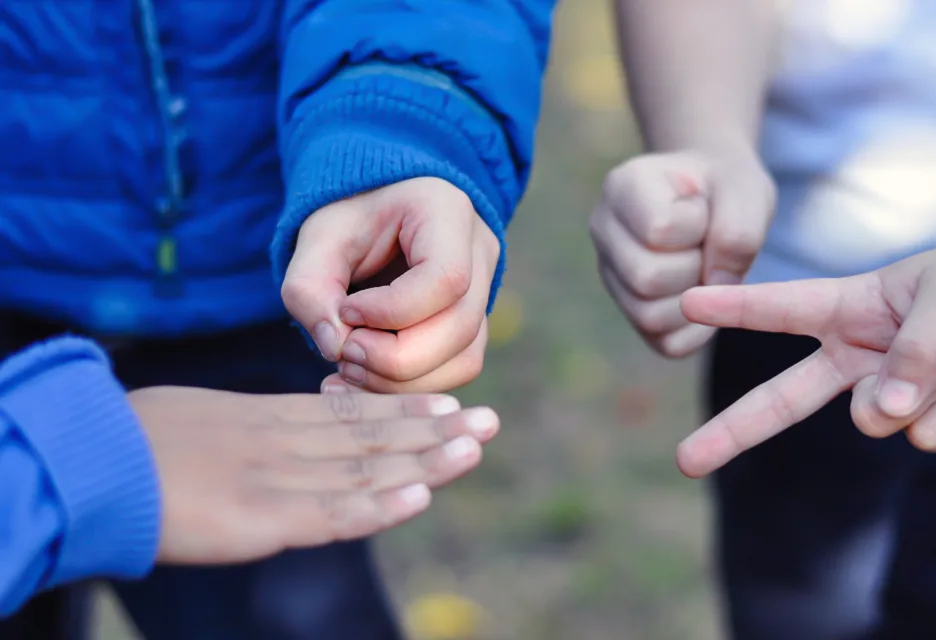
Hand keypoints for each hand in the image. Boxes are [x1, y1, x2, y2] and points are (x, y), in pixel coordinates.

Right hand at [132, 386, 498, 563]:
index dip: (406, 412)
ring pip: (367, 469)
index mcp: (270, 419)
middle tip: (491, 420)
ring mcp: (278, 478)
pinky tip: (422, 494)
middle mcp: (286, 442)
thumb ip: (251, 434)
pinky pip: (332, 514)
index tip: (452, 404)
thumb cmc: (134, 442)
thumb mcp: (206, 423)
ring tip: (476, 444)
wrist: (89, 460)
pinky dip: (380, 507)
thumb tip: (272, 439)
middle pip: (374, 436)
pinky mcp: (261, 519)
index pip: (353, 415)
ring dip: (427, 459)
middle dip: (436, 430)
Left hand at [282, 177, 498, 392]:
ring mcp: (485, 292)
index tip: (346, 311)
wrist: (375, 211)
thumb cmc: (348, 217)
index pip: (446, 278)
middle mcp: (480, 252)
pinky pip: (456, 369)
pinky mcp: (474, 325)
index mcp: (447, 213)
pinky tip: (368, 375)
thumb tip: (334, 348)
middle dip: (394, 358)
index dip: (391, 311)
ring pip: (464, 359)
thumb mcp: (317, 238)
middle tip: (343, 353)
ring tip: (350, 367)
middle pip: (461, 327)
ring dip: (402, 380)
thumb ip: (309, 287)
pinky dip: (411, 385)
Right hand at [590, 146, 774, 356]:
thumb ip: (737, 231)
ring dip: (697, 299)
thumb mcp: (745, 192)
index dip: (697, 227)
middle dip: (695, 267)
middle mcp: (604, 232)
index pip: (658, 229)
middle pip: (646, 279)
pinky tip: (706, 293)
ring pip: (649, 317)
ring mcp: (612, 276)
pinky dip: (699, 327)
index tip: (704, 209)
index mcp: (623, 188)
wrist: (718, 195)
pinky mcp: (632, 313)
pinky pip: (666, 342)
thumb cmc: (726, 188)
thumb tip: (715, 284)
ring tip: (704, 265)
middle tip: (707, 244)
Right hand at [675, 234, 935, 476]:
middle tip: (687, 461)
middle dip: (737, 430)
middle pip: (786, 399)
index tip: (686, 302)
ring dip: (920, 387)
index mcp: (855, 307)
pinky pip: (925, 433)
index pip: (782, 309)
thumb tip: (884, 412)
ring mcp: (898, 394)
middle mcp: (864, 355)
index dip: (734, 308)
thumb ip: (911, 350)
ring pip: (873, 418)